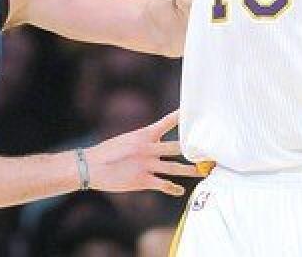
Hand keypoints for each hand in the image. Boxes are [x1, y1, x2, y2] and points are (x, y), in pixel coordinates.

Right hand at [82, 109, 200, 196]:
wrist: (91, 166)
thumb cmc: (109, 152)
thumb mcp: (127, 139)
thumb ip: (145, 140)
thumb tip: (156, 140)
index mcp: (144, 135)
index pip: (167, 122)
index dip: (181, 116)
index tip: (194, 110)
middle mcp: (148, 148)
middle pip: (177, 147)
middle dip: (194, 149)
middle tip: (210, 148)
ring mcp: (146, 165)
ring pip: (174, 167)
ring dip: (191, 170)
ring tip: (204, 171)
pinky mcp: (142, 180)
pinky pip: (162, 185)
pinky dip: (172, 188)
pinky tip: (179, 191)